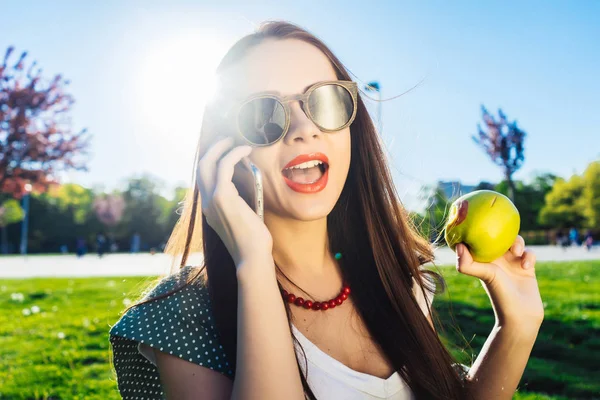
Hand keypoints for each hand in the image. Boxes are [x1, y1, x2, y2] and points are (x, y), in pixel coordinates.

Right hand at [197, 137, 273, 267]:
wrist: (251, 257)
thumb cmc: (253, 242)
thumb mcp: (243, 220)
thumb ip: (240, 205)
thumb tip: (250, 191)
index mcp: (210, 209)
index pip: (205, 179)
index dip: (213, 162)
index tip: (226, 151)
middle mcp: (206, 203)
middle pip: (201, 167)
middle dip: (212, 149)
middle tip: (227, 139)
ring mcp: (212, 199)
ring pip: (207, 163)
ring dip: (221, 147)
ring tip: (235, 141)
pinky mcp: (222, 196)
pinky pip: (225, 166)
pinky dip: (234, 153)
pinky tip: (245, 150)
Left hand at [455, 236, 543, 327]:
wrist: (521, 315)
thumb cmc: (499, 295)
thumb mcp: (484, 275)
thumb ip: (468, 264)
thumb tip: (459, 245)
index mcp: (483, 260)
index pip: (478, 240)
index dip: (476, 231)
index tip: (477, 221)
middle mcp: (496, 260)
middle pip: (498, 237)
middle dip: (502, 232)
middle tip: (504, 235)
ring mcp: (512, 263)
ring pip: (515, 241)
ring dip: (518, 242)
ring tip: (516, 252)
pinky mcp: (526, 267)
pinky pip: (529, 253)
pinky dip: (529, 255)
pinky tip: (526, 266)